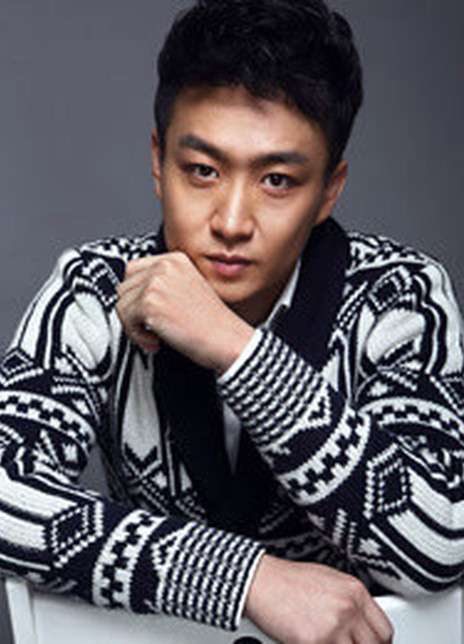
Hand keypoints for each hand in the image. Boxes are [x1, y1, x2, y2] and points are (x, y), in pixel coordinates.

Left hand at [116, 252, 253, 371]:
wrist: (226, 339)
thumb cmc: (211, 323)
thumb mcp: (188, 289)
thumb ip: (163, 284)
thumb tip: (133, 295)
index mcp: (175, 259)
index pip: (134, 270)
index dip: (136, 295)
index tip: (149, 313)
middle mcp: (165, 265)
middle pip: (125, 287)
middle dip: (134, 312)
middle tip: (152, 329)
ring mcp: (156, 282)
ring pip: (121, 304)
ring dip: (134, 326)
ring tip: (155, 336)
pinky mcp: (149, 302)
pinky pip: (126, 319)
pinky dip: (137, 336)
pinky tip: (157, 342)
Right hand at [245, 555, 392, 642]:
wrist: (260, 581)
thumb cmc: (288, 581)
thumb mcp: (328, 581)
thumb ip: (350, 604)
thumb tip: (361, 628)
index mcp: (355, 591)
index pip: (384, 631)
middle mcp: (348, 608)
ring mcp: (333, 627)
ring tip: (324, 640)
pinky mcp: (315, 642)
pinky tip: (309, 641)